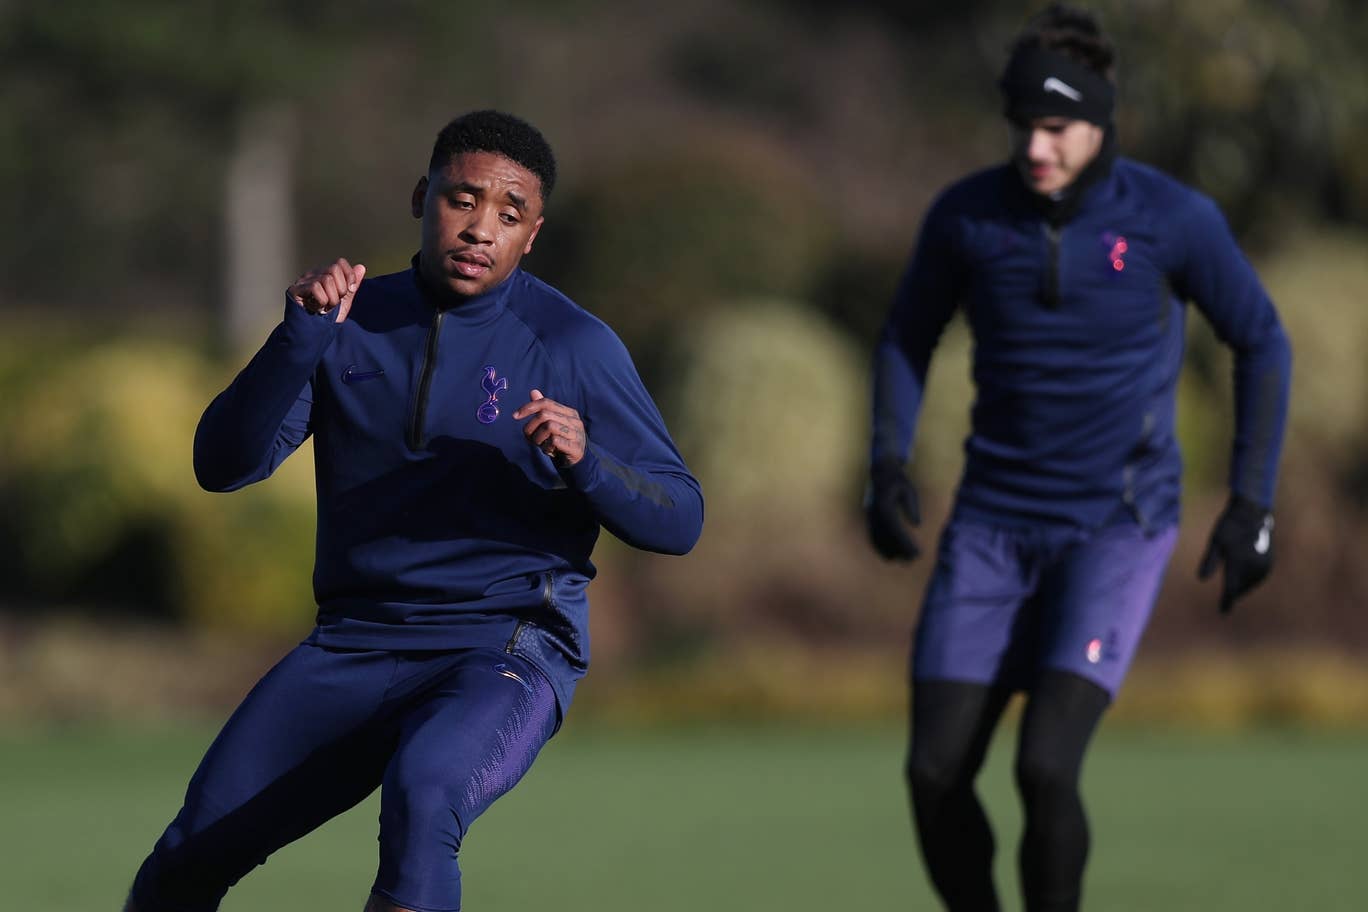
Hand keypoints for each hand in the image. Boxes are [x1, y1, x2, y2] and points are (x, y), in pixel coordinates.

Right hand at [288, 258, 365, 321]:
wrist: (313, 335)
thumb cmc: (328, 318)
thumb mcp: (345, 302)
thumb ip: (352, 285)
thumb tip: (361, 267)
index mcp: (325, 274)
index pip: (340, 263)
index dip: (349, 276)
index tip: (349, 291)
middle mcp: (313, 274)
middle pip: (334, 269)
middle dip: (341, 289)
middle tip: (335, 302)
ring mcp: (303, 281)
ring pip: (326, 279)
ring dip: (332, 298)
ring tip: (326, 307)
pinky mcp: (295, 289)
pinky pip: (315, 287)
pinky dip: (322, 301)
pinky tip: (317, 308)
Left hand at [513, 390, 586, 466]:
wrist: (578, 461)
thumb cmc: (562, 441)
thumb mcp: (552, 424)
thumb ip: (544, 409)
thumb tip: (533, 392)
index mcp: (569, 412)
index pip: (546, 403)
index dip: (528, 407)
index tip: (515, 416)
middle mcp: (574, 421)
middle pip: (544, 415)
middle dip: (531, 427)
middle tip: (530, 438)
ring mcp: (576, 434)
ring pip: (549, 427)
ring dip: (538, 438)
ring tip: (541, 445)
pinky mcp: (575, 447)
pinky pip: (554, 441)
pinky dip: (546, 447)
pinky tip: (548, 451)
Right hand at [866, 460, 920, 560]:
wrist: (880, 470)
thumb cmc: (897, 479)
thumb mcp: (909, 489)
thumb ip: (912, 506)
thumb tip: (916, 524)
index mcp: (885, 508)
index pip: (896, 531)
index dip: (907, 544)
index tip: (917, 554)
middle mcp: (876, 515)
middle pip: (887, 539)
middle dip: (901, 551)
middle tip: (914, 560)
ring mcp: (872, 517)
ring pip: (880, 540)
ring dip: (892, 551)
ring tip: (906, 560)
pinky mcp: (871, 519)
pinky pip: (876, 536)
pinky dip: (884, 547)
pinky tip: (892, 554)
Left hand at [1197, 494, 1274, 614]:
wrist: (1252, 514)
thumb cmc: (1229, 526)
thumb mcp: (1215, 542)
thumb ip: (1210, 561)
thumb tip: (1201, 579)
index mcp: (1238, 563)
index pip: (1231, 588)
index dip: (1226, 601)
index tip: (1223, 612)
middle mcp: (1253, 567)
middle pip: (1241, 588)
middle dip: (1233, 594)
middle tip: (1226, 602)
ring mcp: (1263, 566)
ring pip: (1250, 584)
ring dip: (1242, 588)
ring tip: (1234, 592)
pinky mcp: (1268, 564)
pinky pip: (1257, 579)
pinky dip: (1249, 582)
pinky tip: (1243, 581)